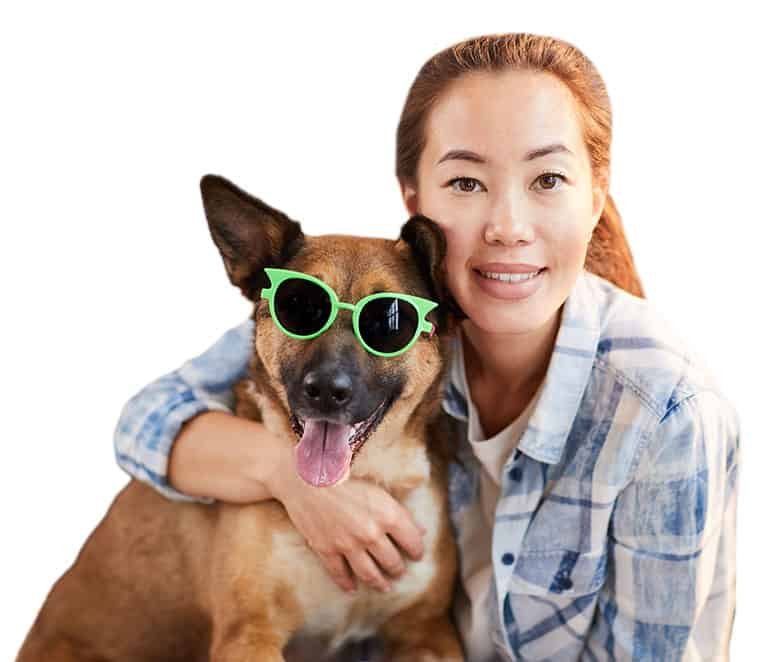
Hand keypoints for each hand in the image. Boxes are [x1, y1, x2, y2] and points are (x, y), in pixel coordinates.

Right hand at [270, 448, 426, 593]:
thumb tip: (421, 531)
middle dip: (398, 569)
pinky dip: (347, 583)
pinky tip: (352, 588)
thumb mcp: (378, 490)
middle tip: (400, 572)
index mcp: (388, 514)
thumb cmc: (345, 477)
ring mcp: (348, 544)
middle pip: (392, 561)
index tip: (417, 555)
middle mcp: (370, 533)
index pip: (412, 541)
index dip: (417, 551)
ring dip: (379, 583)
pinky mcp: (326, 550)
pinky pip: (340, 574)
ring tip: (385, 587)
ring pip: (369, 573)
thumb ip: (400, 513)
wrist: (307, 477)